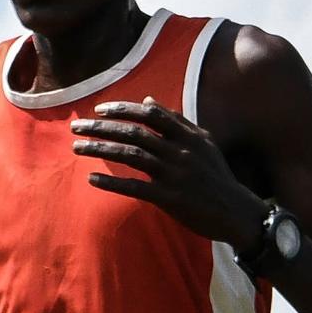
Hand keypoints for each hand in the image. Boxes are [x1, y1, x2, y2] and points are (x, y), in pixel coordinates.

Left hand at [69, 102, 263, 248]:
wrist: (236, 211)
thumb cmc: (215, 176)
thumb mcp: (203, 143)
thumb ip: (176, 121)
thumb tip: (148, 100)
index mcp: (188, 135)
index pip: (150, 114)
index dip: (122, 109)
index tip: (99, 110)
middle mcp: (180, 151)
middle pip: (133, 133)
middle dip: (101, 127)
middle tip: (76, 126)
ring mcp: (174, 175)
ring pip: (130, 156)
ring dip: (99, 150)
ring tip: (76, 148)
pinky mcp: (170, 198)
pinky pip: (134, 187)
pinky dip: (112, 183)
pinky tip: (92, 180)